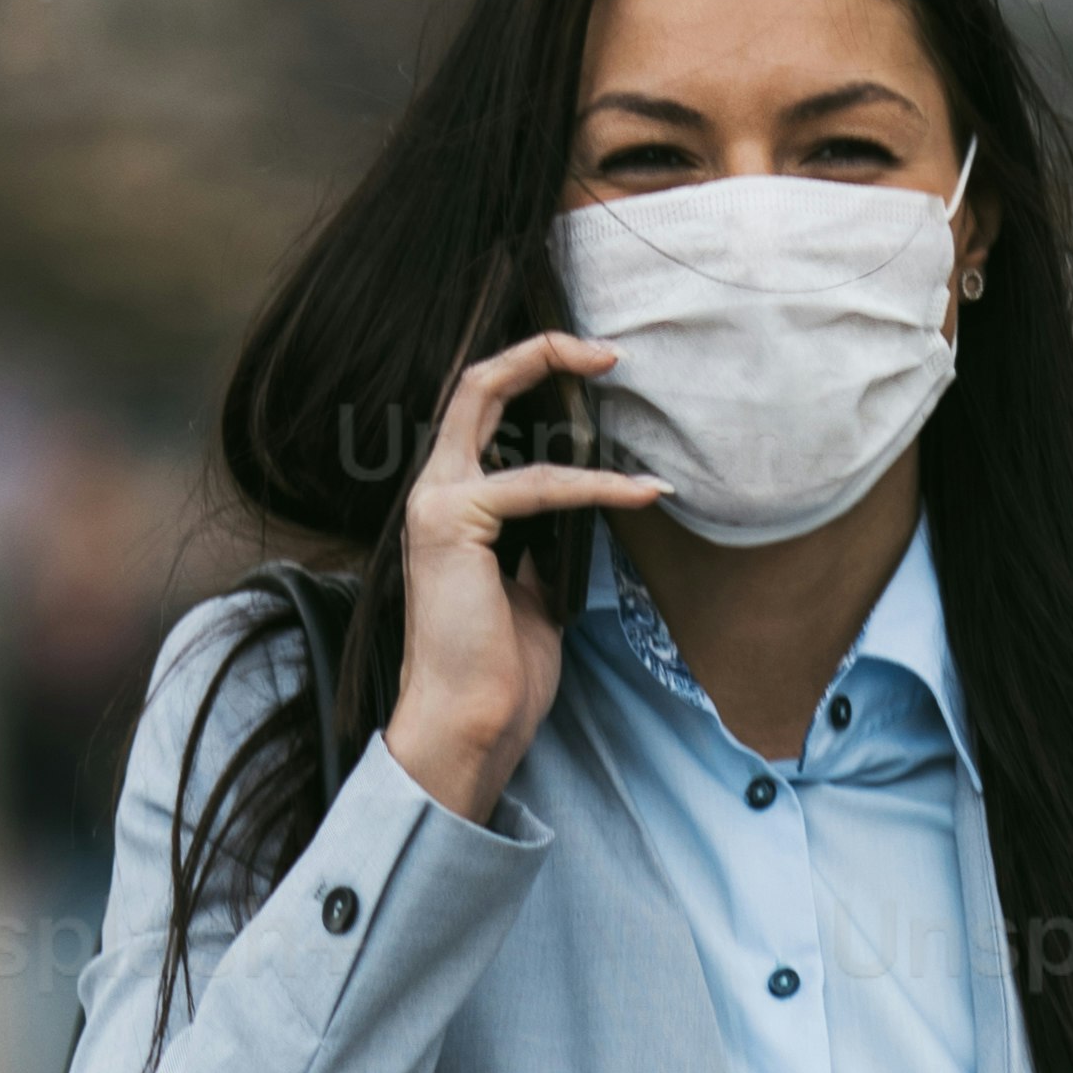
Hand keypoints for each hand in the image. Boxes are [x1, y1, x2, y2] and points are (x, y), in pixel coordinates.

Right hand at [384, 330, 665, 826]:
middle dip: (540, 351)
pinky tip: (640, 490)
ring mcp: (435, 502)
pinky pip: (537, 484)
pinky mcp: (453, 521)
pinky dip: (594, 484)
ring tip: (619, 377)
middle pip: (474, 385)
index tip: (591, 371)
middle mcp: (432, 491)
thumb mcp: (532, 594)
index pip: (480, 414)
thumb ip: (542, 547)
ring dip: (563, 387)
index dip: (530, 377)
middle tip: (605, 349)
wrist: (470, 723)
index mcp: (450, 506)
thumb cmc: (500, 672)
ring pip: (489, 402)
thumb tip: (580, 519)